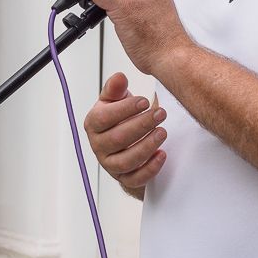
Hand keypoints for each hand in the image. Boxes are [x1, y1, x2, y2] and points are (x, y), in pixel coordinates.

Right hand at [84, 72, 167, 192]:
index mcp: (93, 124)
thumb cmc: (120, 117)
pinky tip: (162, 154)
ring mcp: (110, 164)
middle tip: (160, 114)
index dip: (125, 109)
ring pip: (126, 161)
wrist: (125, 141)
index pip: (104, 118)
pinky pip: (135, 179)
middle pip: (117, 139)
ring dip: (147, 146)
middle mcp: (99, 146)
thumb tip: (119, 77)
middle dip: (141, 125)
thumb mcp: (115, 99)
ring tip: (163, 132)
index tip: (144, 101)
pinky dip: (150, 168)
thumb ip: (116, 88)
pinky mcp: (124, 178)